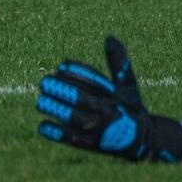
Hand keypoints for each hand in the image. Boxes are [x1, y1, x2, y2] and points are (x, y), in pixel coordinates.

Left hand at [36, 37, 181, 162]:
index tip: (62, 65)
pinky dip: (58, 134)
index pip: (95, 81)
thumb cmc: (130, 106)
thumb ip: (118, 61)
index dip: (78, 73)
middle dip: (63, 91)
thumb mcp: (127, 83)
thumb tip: (110, 38)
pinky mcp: (91, 144)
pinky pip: (73, 139)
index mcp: (116, 95)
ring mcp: (99, 129)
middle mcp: (107, 112)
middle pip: (83, 100)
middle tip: (45, 82)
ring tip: (41, 102)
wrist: (140, 138)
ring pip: (76, 119)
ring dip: (57, 110)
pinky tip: (43, 126)